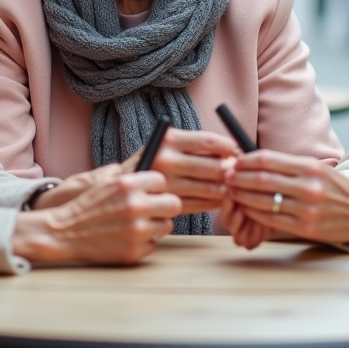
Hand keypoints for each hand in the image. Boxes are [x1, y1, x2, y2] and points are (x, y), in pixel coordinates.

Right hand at [13, 168, 181, 263]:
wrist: (64, 232)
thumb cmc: (89, 206)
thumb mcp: (108, 183)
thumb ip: (135, 180)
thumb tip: (163, 179)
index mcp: (128, 184)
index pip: (162, 181)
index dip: (156, 188)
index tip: (150, 193)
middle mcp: (135, 205)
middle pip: (173, 204)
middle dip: (164, 207)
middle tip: (154, 210)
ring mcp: (136, 230)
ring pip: (166, 226)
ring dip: (155, 226)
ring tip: (137, 224)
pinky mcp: (134, 251)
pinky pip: (154, 244)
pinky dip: (144, 243)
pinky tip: (127, 238)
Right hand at [124, 128, 240, 214]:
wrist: (113, 190)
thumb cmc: (147, 164)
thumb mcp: (163, 146)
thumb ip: (191, 147)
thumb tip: (228, 152)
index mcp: (167, 140)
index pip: (207, 141)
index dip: (227, 146)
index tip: (235, 150)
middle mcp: (166, 161)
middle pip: (212, 166)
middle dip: (228, 170)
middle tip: (235, 173)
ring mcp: (166, 186)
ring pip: (208, 189)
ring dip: (222, 189)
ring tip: (226, 187)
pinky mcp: (165, 206)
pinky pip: (198, 206)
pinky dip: (211, 204)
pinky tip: (214, 200)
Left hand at [227, 150, 348, 247]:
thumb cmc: (338, 188)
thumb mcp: (318, 169)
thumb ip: (290, 165)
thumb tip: (255, 161)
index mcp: (310, 167)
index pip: (268, 159)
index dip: (246, 160)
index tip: (234, 161)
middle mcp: (308, 186)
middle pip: (261, 179)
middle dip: (238, 178)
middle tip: (226, 177)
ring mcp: (306, 209)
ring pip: (263, 201)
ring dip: (242, 196)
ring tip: (231, 193)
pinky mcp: (305, 228)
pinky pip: (272, 219)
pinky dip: (255, 213)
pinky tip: (247, 209)